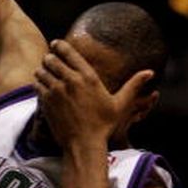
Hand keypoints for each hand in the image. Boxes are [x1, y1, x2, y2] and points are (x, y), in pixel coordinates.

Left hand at [33, 39, 156, 147]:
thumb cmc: (104, 125)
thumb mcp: (121, 104)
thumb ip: (134, 85)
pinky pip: (37, 84)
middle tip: (50, 60)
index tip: (56, 44)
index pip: (68, 52)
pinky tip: (43, 86)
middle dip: (50, 58)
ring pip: (41, 70)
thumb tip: (150, 72)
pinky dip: (38, 83)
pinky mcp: (46, 102)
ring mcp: (56, 91)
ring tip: (45, 73)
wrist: (84, 144)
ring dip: (42, 70)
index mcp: (88, 77)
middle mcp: (70, 81)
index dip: (60, 45)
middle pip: (52, 59)